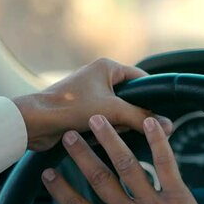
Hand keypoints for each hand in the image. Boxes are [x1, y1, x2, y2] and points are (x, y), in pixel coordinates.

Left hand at [13, 58, 172, 150]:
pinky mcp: (82, 112)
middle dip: (126, 116)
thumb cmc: (70, 108)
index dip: (151, 97)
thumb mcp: (112, 112)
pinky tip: (89, 137)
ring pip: (117, 114)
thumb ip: (142, 118)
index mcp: (107, 67)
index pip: (142, 79)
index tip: (158, 116)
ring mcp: (90, 95)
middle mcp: (99, 77)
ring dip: (112, 127)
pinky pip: (103, 123)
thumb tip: (168, 126)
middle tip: (119, 123)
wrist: (35, 123)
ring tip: (99, 130)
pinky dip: (100, 132)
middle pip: (131, 100)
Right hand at [41, 114, 203, 203]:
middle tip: (69, 136)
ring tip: (98, 122)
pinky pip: (166, 165)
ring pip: (128, 166)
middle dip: (82, 156)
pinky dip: (158, 143)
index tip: (48, 173)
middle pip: (100, 179)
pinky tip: (149, 123)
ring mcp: (153, 203)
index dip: (61, 189)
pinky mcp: (178, 197)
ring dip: (111, 143)